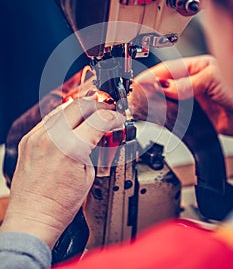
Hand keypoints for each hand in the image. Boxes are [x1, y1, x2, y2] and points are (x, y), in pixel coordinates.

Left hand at [0, 99, 124, 248]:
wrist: (33, 217)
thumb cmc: (58, 205)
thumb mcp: (89, 176)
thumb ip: (95, 150)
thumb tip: (100, 135)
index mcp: (71, 148)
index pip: (99, 119)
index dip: (114, 117)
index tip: (118, 118)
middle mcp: (51, 138)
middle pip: (81, 105)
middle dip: (98, 106)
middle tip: (107, 111)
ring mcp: (37, 137)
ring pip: (63, 108)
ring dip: (81, 109)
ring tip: (91, 114)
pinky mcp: (29, 140)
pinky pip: (49, 119)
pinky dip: (63, 117)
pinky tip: (71, 123)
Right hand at [129, 55, 232, 135]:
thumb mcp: (213, 81)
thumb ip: (188, 83)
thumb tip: (165, 86)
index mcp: (196, 66)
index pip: (168, 68)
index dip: (152, 75)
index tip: (139, 82)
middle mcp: (191, 80)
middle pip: (162, 82)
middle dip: (148, 87)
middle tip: (135, 94)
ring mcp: (189, 96)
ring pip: (164, 97)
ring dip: (152, 100)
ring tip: (140, 103)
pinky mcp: (189, 112)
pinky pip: (170, 110)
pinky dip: (160, 112)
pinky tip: (154, 113)